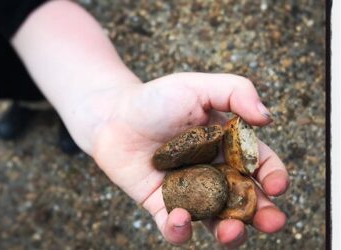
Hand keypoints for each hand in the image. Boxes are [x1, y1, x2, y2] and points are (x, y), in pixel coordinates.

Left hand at [74, 72, 289, 246]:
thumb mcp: (196, 86)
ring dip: (229, 233)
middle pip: (245, 200)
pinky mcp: (161, 204)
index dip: (274, 176)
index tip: (277, 185)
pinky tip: (180, 217)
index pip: (259, 165)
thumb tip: (267, 117)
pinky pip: (174, 227)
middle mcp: (213, 172)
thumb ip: (235, 91)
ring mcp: (189, 191)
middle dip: (263, 215)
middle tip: (272, 222)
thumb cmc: (155, 99)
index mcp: (227, 146)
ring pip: (216, 221)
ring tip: (230, 232)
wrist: (113, 115)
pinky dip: (180, 229)